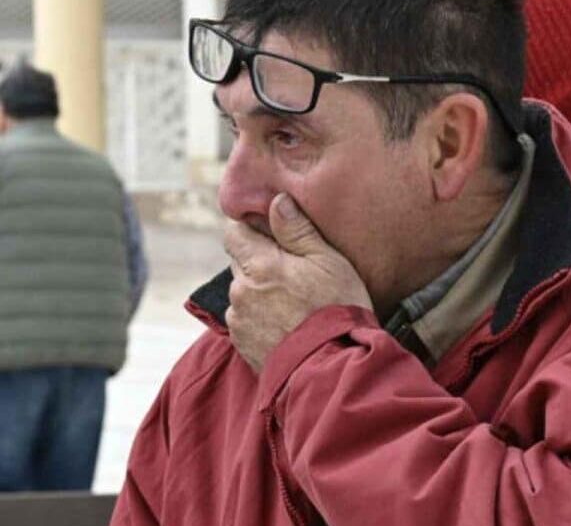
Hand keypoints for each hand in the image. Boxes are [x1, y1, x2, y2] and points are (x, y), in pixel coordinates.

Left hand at [224, 193, 371, 371]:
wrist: (331, 369)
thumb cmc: (336, 310)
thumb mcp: (328, 261)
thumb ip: (298, 230)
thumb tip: (276, 202)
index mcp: (259, 265)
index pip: (233, 233)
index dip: (251, 230)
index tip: (273, 235)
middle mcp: (240, 291)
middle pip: (241, 264)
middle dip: (261, 262)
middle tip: (294, 272)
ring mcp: (239, 321)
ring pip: (244, 294)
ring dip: (261, 293)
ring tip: (295, 305)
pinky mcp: (243, 346)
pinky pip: (247, 321)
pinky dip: (262, 319)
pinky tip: (289, 325)